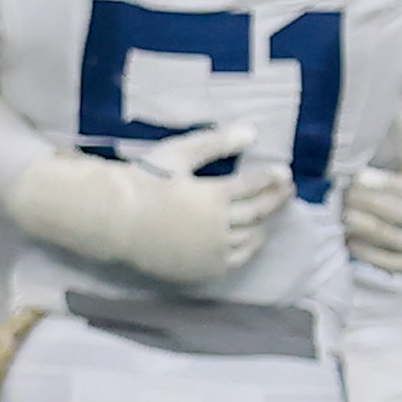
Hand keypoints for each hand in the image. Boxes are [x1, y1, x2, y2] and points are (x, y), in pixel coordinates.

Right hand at [5, 131, 287, 284]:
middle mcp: (218, 227)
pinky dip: (249, 247)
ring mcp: (212, 251)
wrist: (115, 222)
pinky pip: (236, 260)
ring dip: (264, 224)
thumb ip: (216, 143)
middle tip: (287, 190)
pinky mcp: (204, 269)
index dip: (272, 178)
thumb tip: (251, 132)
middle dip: (276, 198)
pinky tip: (250, 237)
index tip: (284, 173)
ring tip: (268, 213)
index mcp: (213, 196)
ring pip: (252, 238)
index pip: (255, 185)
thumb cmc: (143, 181)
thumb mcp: (178, 155)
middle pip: (259, 212)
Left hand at [341, 150, 401, 272]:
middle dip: (367, 205)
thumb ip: (401, 140)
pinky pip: (389, 263)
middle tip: (343, 194)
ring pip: (392, 240)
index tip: (357, 175)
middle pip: (399, 216)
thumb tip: (382, 108)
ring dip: (363, 228)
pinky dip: (365, 253)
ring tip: (342, 214)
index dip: (382, 184)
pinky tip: (348, 239)